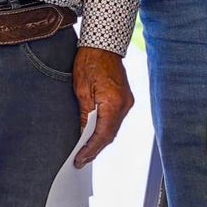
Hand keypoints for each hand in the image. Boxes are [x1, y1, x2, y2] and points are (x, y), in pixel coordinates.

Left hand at [72, 46, 133, 166]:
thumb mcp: (81, 89)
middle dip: (95, 149)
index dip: (90, 150)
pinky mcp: (125, 99)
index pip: (103, 135)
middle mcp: (125, 105)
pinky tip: (94, 136)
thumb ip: (84, 114)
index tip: (79, 160)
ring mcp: (127, 102)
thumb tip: (81, 135)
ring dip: (100, 141)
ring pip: (113, 129)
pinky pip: (115, 120)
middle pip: (110, 135)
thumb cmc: (89, 62)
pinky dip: (104, 130)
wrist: (103, 45)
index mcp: (114, 103)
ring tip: (85, 152)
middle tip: (80, 161)